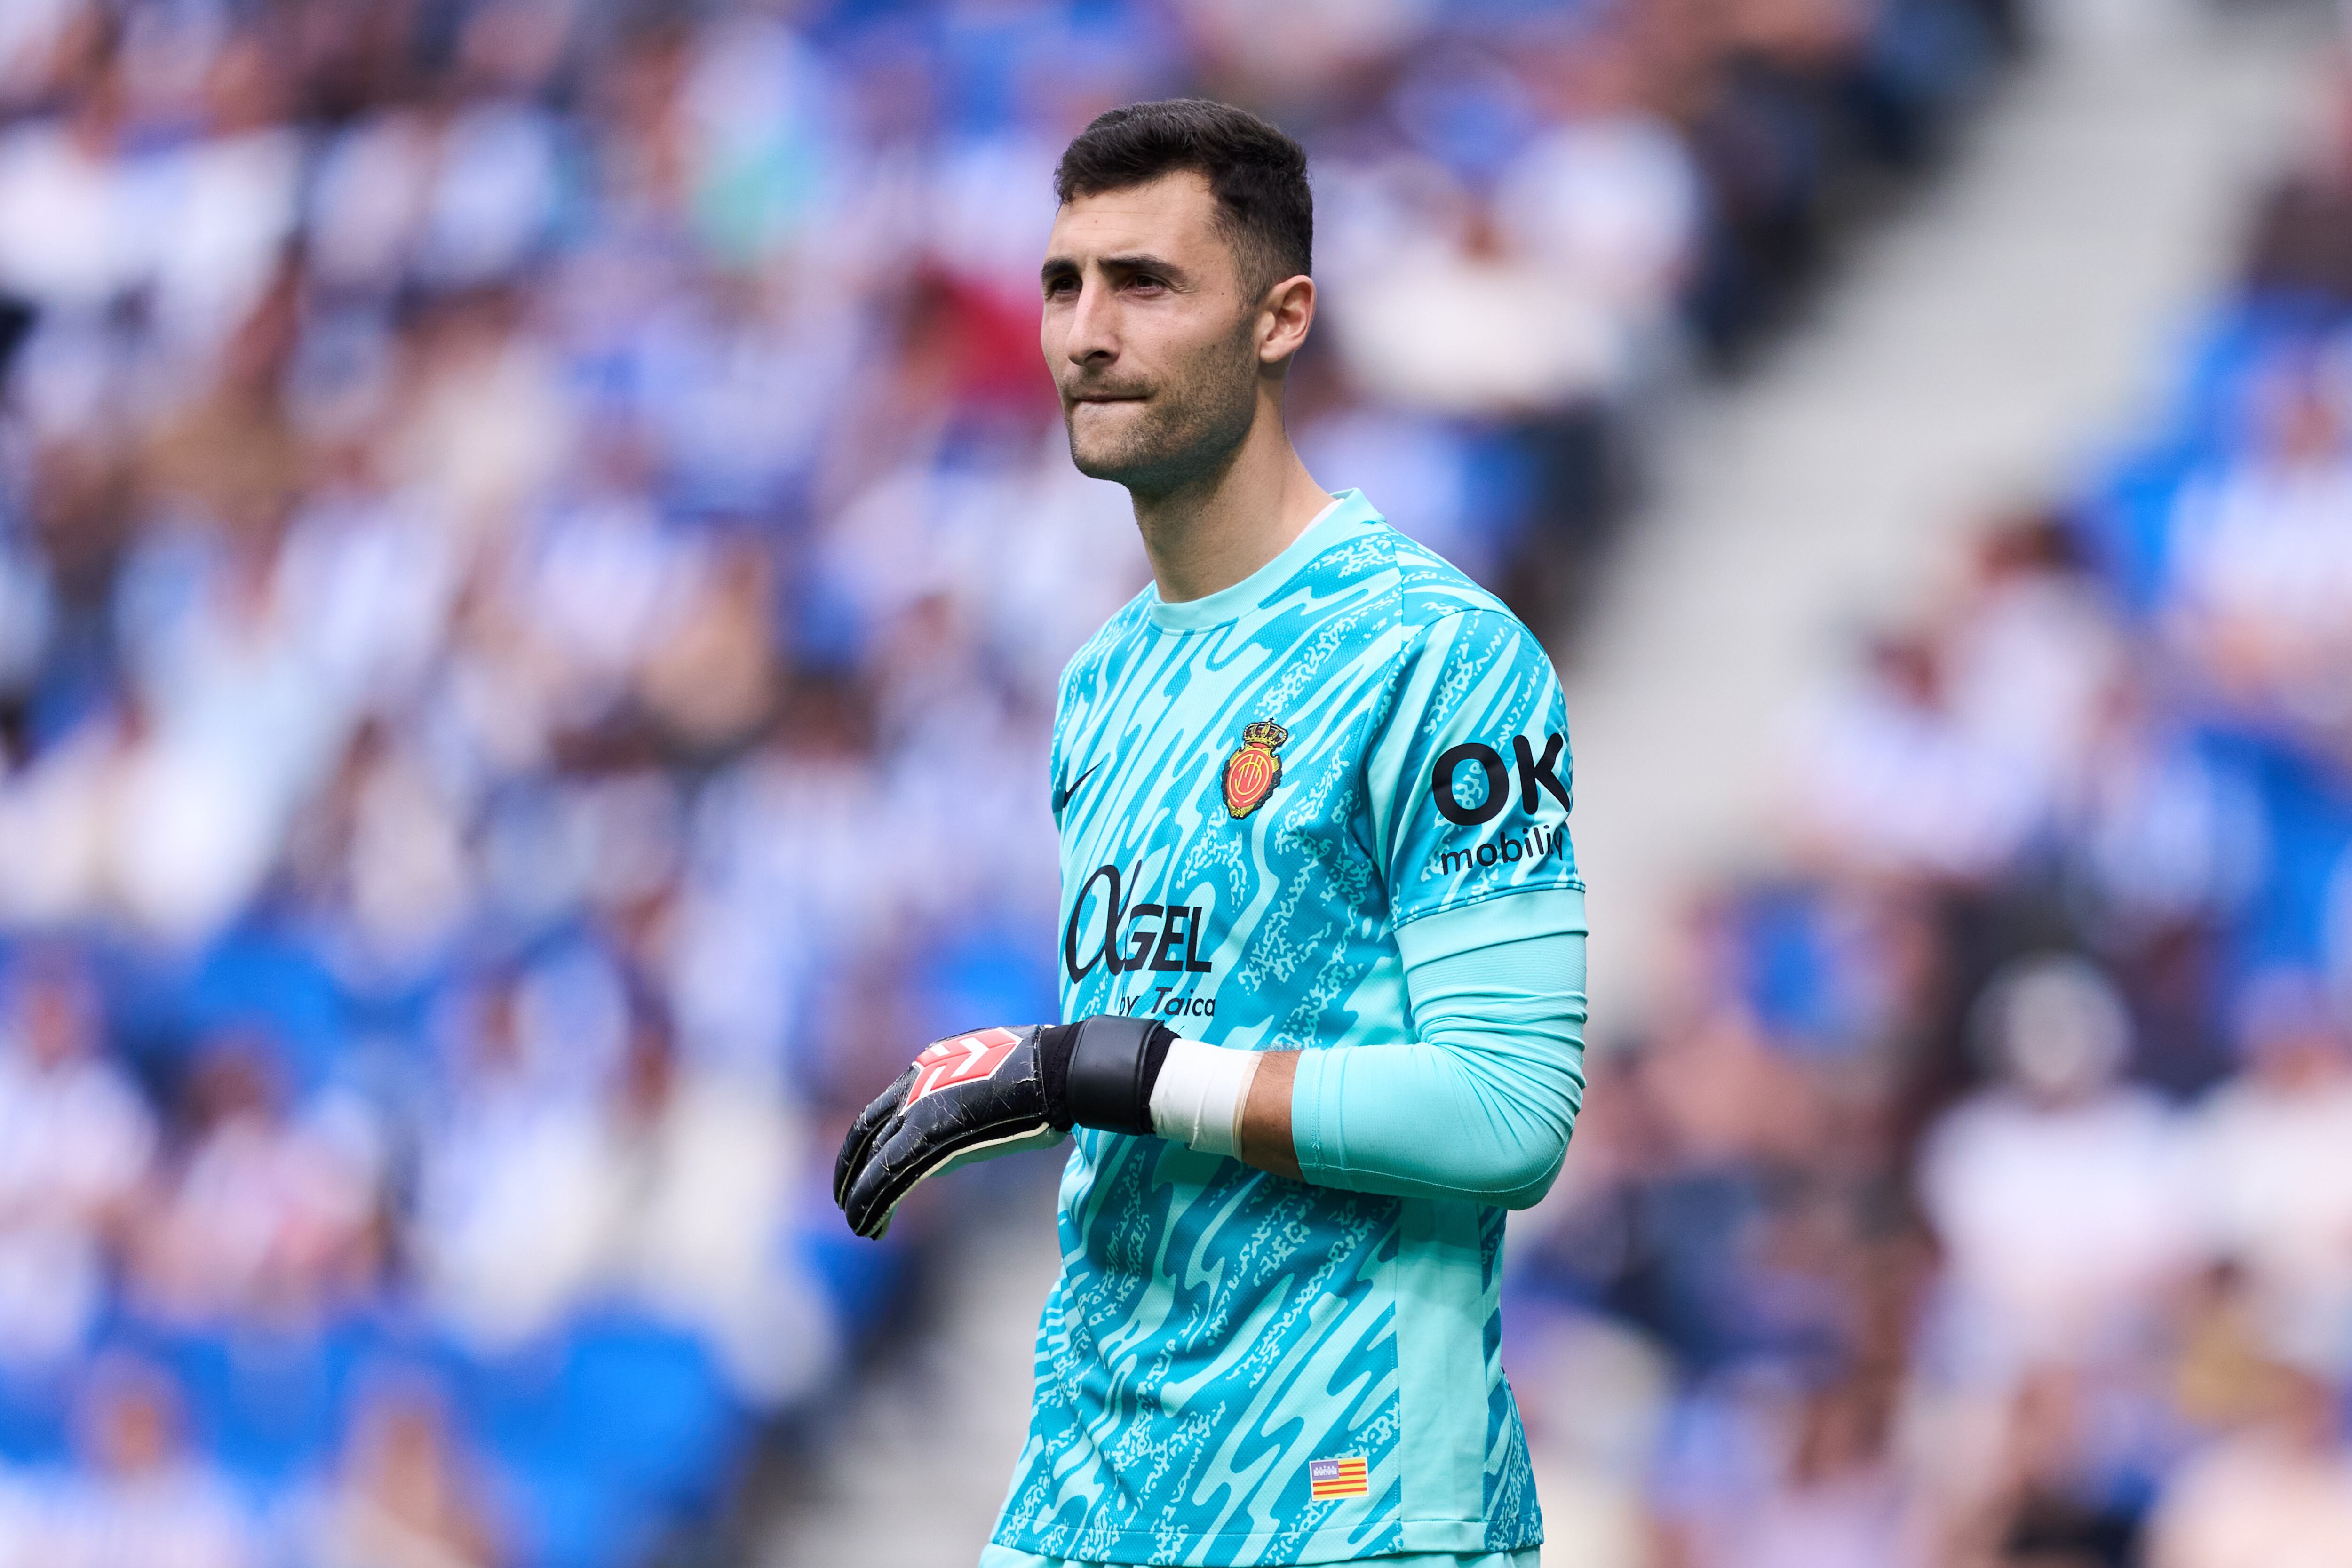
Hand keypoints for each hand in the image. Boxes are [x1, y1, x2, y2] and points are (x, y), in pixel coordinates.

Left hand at [833, 1017, 1171, 1238]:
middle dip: (852, 1168)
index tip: (865, 1164)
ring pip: (875, 1161)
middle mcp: (915, 1084)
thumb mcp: (993, 1073)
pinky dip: (874, 1204)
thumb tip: (976, 1114)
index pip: (885, 1106)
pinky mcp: (930, 1138)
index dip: (870, 1140)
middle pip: (868, 1131)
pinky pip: (890, 1177)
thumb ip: (971, 1093)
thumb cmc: (1044, 1072)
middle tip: (845, 1199)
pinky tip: (869, 1227)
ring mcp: (920, 1110)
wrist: (1057, 1069)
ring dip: (861, 1196)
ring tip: (858, 1224)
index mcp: (929, 1064)